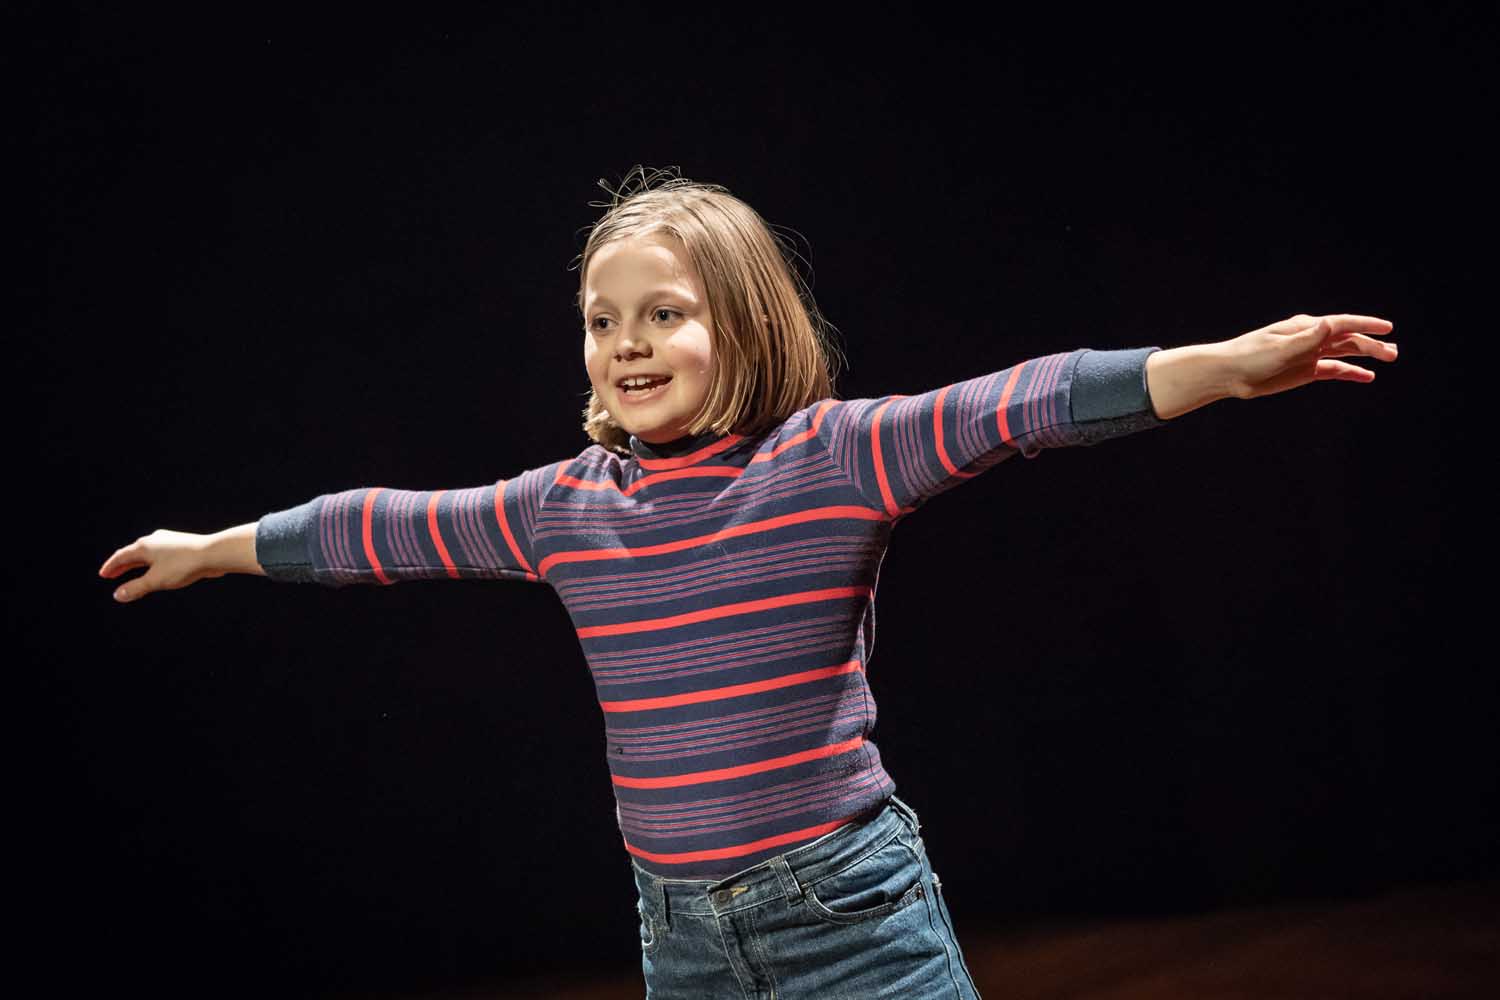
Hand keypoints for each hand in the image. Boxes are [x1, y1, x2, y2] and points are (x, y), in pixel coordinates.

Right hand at [98, 529, 221, 602]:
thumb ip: (136, 588)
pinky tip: (155, 568)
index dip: (111, 566)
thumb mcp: (156, 580)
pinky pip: (159, 555)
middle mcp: (154, 540)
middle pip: (133, 554)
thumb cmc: (184, 565)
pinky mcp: (181, 546)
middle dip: (122, 565)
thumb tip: (118, 595)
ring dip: (136, 564)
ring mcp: (168, 541)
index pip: (121, 556)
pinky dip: (151, 563)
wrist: (214, 553)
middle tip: (111, 575)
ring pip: (147, 554)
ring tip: (130, 571)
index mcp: (144, 546)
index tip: (103, 574)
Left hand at [1226, 313, 1396, 400]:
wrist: (1229, 374)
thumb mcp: (1279, 348)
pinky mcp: (1304, 371)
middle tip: (1394, 353)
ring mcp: (1309, 355)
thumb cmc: (1249, 357)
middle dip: (1371, 344)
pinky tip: (1366, 376)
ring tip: (1389, 359)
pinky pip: (1333, 371)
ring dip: (1366, 356)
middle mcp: (1310, 338)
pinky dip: (1350, 373)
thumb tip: (1328, 324)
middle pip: (1347, 340)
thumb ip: (1306, 339)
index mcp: (1305, 328)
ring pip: (1344, 354)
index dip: (1365, 325)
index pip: (1342, 324)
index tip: (1387, 328)